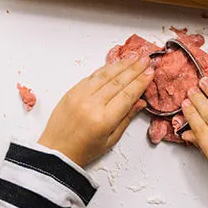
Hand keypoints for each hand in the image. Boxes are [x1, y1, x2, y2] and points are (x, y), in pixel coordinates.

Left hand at [38, 56, 154, 166]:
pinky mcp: (72, 91)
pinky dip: (104, 69)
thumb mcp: (111, 140)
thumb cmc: (84, 150)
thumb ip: (126, 118)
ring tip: (133, 57)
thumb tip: (140, 101)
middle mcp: (91, 104)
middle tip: (145, 59)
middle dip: (134, 69)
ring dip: (120, 64)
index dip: (140, 82)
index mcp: (103, 119)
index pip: (127, 95)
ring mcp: (80, 95)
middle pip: (118, 81)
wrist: (56, 151)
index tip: (150, 72)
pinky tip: (114, 64)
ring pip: (104, 75)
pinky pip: (91, 76)